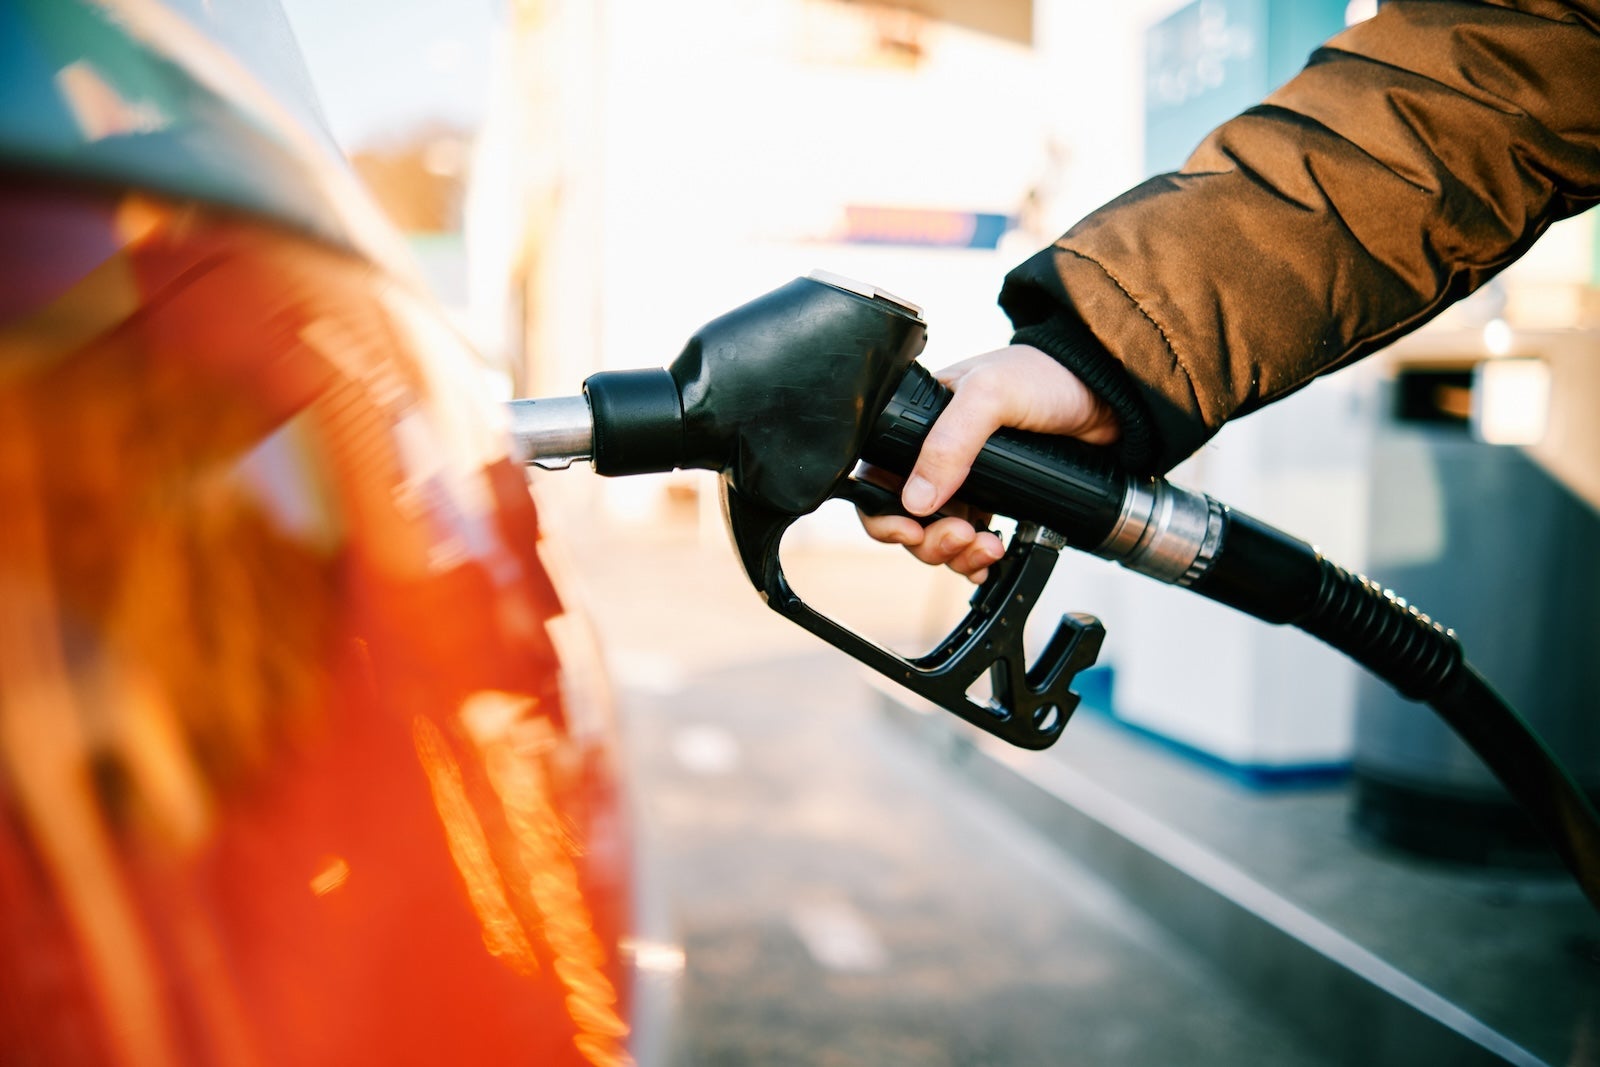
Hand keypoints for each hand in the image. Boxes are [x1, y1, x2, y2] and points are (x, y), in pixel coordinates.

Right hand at [857, 344, 1118, 582]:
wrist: (1106, 395)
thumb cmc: (1046, 375)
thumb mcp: (991, 395)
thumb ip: (950, 442)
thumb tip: (914, 500)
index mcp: (919, 424)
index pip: (877, 476)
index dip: (883, 513)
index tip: (909, 531)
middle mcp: (936, 455)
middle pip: (905, 519)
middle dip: (929, 540)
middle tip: (961, 536)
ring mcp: (966, 481)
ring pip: (936, 537)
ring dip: (955, 554)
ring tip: (987, 546)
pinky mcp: (996, 501)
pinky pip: (969, 543)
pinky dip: (975, 560)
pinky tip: (991, 557)